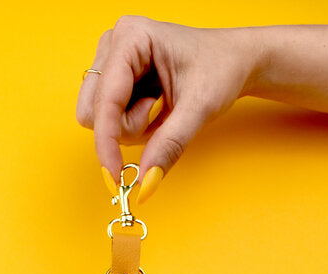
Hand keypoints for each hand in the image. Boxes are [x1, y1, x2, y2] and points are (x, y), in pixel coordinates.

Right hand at [76, 15, 259, 194]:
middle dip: (125, 129)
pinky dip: (135, 125)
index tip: (116, 175)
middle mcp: (114, 45)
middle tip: (159, 116)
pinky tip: (156, 108)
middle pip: (93, 111)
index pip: (104, 99)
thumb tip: (145, 182)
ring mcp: (112, 62)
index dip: (107, 140)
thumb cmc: (220, 70)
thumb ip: (170, 145)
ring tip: (161, 107)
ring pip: (100, 118)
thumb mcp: (199, 109)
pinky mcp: (116, 80)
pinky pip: (111, 119)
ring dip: (132, 128)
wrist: (234, 62)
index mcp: (132, 36)